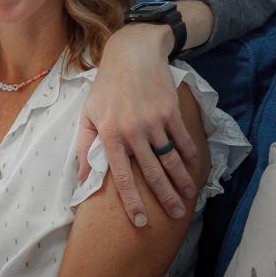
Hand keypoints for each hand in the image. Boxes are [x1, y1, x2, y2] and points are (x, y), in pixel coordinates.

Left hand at [75, 23, 198, 226]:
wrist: (132, 54)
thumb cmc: (106, 86)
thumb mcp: (89, 113)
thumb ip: (85, 146)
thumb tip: (82, 177)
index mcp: (110, 134)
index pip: (121, 176)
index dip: (132, 202)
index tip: (142, 222)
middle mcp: (132, 131)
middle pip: (151, 173)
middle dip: (165, 198)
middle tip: (176, 215)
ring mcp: (153, 121)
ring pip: (170, 159)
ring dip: (181, 182)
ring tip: (188, 197)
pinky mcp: (171, 111)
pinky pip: (183, 140)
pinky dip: (190, 156)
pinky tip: (193, 168)